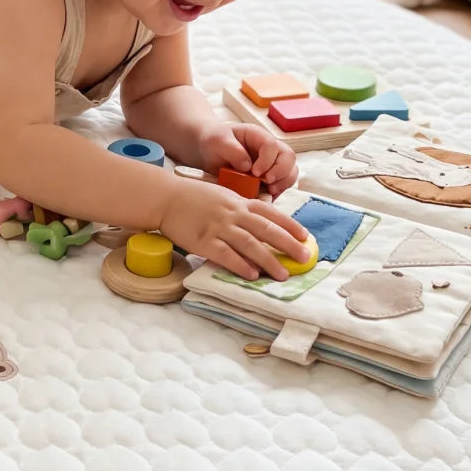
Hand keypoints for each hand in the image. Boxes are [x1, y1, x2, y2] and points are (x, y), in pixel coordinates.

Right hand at [160, 176, 309, 281]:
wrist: (166, 197)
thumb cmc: (193, 197)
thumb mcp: (222, 195)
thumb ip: (241, 207)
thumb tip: (262, 222)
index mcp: (239, 202)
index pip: (271, 213)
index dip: (290, 225)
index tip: (305, 237)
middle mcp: (233, 214)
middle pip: (266, 230)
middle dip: (288, 245)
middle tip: (304, 258)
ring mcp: (219, 227)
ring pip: (250, 244)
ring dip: (269, 260)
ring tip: (282, 274)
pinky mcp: (204, 241)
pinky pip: (226, 254)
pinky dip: (240, 265)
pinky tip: (252, 275)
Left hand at [197, 121, 297, 197]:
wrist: (208, 150)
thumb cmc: (214, 141)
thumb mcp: (217, 141)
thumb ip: (232, 150)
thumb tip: (247, 166)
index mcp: (257, 135)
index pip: (271, 145)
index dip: (267, 160)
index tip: (254, 172)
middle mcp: (269, 148)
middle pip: (289, 157)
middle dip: (281, 172)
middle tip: (267, 184)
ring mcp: (272, 162)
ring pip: (290, 172)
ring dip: (283, 184)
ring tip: (269, 192)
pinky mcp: (269, 176)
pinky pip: (282, 184)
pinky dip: (278, 192)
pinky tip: (265, 197)